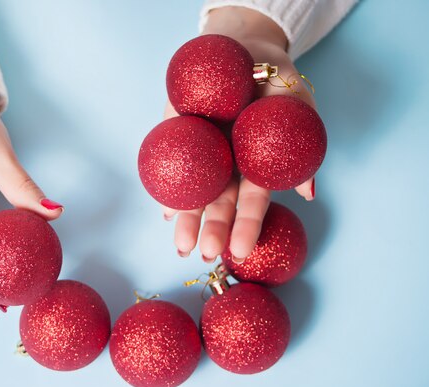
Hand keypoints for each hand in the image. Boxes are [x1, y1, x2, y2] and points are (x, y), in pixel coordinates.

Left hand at [164, 7, 316, 263]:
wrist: (245, 48)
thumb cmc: (277, 82)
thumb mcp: (298, 108)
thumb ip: (303, 148)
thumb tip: (307, 195)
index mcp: (254, 166)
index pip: (251, 201)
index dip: (246, 225)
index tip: (239, 251)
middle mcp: (227, 166)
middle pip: (219, 202)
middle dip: (213, 230)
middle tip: (205, 253)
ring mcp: (201, 152)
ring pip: (193, 189)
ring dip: (186, 217)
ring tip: (180, 245)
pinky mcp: (177, 134)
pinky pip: (171, 161)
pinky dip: (166, 185)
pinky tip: (164, 208)